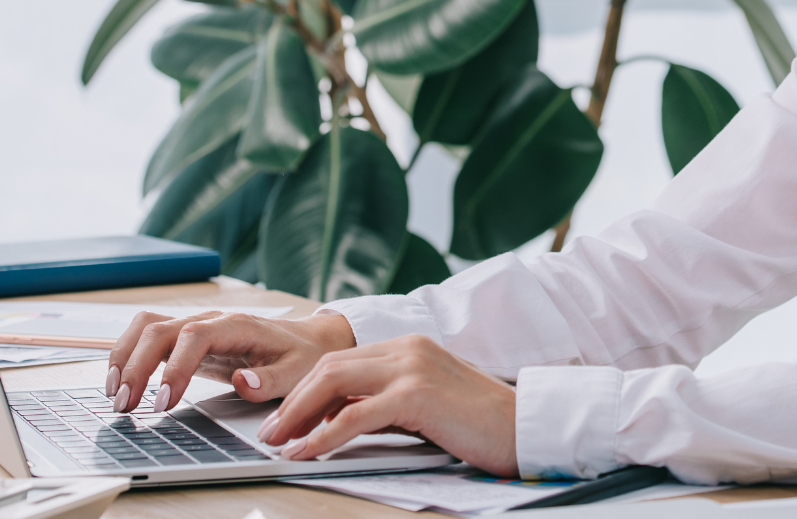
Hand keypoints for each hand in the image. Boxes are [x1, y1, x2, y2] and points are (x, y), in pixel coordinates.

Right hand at [104, 309, 355, 413]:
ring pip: (146, 327)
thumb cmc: (301, 356)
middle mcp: (209, 320)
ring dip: (124, 357)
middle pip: (159, 330)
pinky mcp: (185, 337)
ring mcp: (194, 326)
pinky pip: (147, 335)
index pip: (193, 337)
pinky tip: (120, 382)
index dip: (174, 367)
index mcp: (236, 325)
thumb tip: (242, 382)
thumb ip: (270, 379)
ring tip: (115, 395)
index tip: (164, 401)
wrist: (307, 340)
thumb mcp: (297, 372)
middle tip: (126, 406)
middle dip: (136, 366)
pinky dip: (127, 353)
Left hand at [261, 334, 517, 477]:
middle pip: (329, 366)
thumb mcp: (427, 405)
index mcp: (409, 345)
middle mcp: (407, 347)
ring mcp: (412, 366)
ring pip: (334, 383)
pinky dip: (324, 434)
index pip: (341, 360)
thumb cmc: (481, 424)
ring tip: (279, 443)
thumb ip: (388, 403)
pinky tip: (308, 451)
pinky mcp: (417, 394)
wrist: (526, 428)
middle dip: (293, 401)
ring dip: (298, 415)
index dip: (307, 390)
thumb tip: (341, 421)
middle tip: (271, 432)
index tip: (286, 419)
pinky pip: (355, 414)